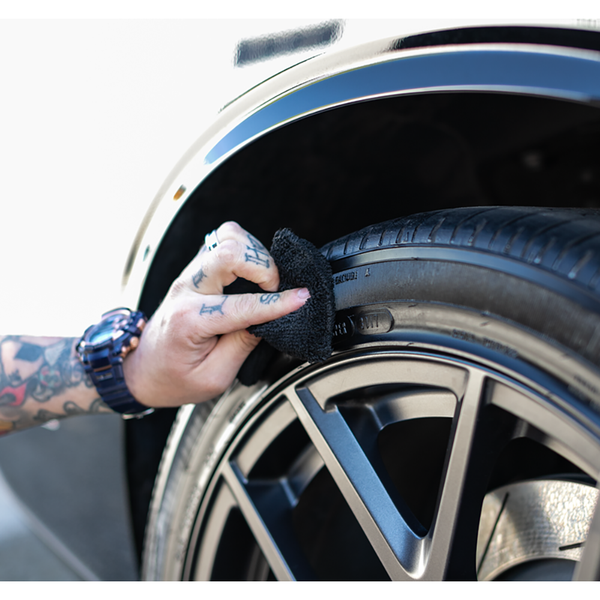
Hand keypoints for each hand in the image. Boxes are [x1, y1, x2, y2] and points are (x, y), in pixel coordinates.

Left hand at [122, 222, 309, 408]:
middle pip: (228, 251)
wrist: (142, 368)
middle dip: (263, 266)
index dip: (278, 303)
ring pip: (226, 238)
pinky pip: (222, 242)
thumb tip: (269, 320)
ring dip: (254, 254)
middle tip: (276, 289)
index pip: (242, 305)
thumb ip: (243, 345)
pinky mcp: (195, 269)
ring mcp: (189, 275)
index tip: (301, 298)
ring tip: (264, 280)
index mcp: (190, 320)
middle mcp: (187, 290)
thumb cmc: (173, 376)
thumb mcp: (213, 377)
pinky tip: (253, 270)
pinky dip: (245, 250)